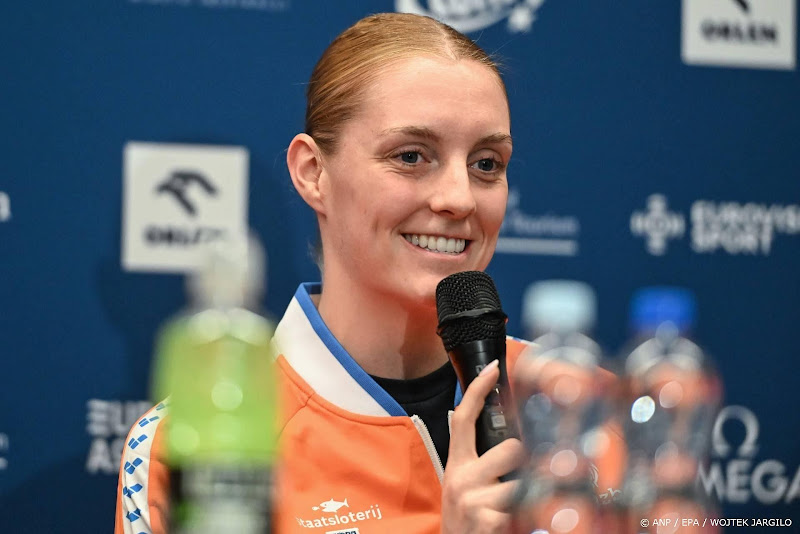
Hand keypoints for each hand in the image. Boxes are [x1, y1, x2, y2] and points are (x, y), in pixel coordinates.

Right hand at [441, 360, 526, 533]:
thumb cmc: (467, 515)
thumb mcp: (465, 483)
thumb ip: (481, 459)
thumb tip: (512, 436)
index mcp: (457, 463)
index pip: (464, 418)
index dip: (478, 390)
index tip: (494, 368)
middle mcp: (462, 478)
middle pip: (512, 448)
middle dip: (527, 462)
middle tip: (524, 478)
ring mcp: (474, 501)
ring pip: (526, 480)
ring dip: (531, 493)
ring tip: (522, 505)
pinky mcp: (488, 523)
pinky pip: (526, 509)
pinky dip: (528, 517)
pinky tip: (516, 523)